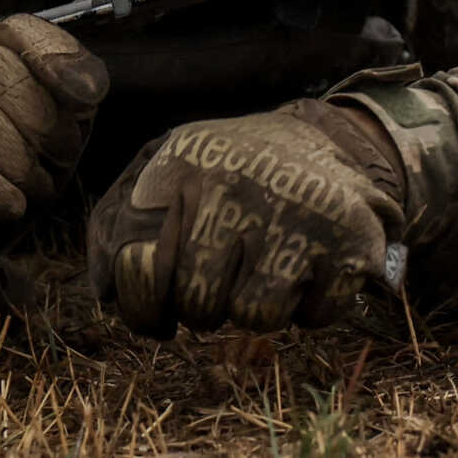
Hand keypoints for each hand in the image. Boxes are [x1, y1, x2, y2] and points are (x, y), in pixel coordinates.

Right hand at [0, 16, 108, 225]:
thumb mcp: (44, 137)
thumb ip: (69, 103)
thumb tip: (86, 89)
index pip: (13, 30)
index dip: (53, 56)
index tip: (88, 100)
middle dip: (39, 122)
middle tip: (60, 166)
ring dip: (14, 159)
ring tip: (35, 192)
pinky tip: (8, 205)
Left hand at [86, 99, 406, 335]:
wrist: (328, 140)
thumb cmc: (227, 171)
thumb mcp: (166, 167)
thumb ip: (117, 221)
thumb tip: (106, 291)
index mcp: (184, 164)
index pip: (137, 268)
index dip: (143, 305)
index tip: (159, 304)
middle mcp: (239, 184)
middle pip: (198, 302)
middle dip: (203, 305)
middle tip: (221, 277)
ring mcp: (299, 212)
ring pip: (256, 317)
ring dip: (256, 306)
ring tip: (264, 266)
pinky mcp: (351, 241)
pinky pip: (313, 317)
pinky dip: (309, 307)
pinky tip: (308, 267)